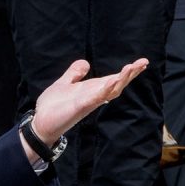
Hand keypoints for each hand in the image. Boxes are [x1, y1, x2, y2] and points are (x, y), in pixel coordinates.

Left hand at [30, 58, 148, 146]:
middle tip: (144, 63)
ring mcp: (89, 102)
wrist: (40, 123)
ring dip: (122, 79)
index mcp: (91, 89)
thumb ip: (74, 74)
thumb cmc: (52, 107)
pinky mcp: (81, 107)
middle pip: (117, 84)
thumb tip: (85, 63)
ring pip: (111, 91)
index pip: (113, 79)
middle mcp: (94, 96)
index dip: (127, 72)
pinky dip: (104, 90)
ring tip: (132, 68)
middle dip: (130, 74)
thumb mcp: (64, 84)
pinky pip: (96, 98)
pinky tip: (112, 81)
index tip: (141, 62)